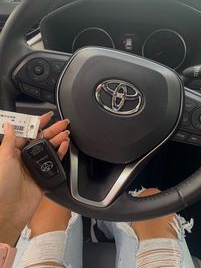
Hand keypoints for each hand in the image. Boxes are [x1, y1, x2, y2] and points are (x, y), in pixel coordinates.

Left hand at [0, 112, 69, 244]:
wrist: (7, 212)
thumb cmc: (1, 187)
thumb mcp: (3, 159)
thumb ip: (9, 141)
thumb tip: (9, 125)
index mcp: (12, 152)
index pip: (28, 133)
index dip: (38, 123)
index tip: (47, 116)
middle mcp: (24, 159)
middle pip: (41, 140)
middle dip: (52, 130)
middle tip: (63, 123)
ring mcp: (34, 168)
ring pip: (49, 149)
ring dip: (58, 140)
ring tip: (66, 133)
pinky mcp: (43, 177)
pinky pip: (54, 162)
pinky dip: (60, 153)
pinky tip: (65, 146)